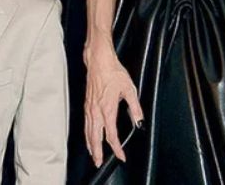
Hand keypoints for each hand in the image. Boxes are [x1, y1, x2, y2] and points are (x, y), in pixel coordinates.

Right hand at [84, 41, 143, 166]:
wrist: (99, 62)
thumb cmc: (114, 73)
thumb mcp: (130, 89)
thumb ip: (135, 108)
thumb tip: (139, 121)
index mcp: (107, 109)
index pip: (111, 135)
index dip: (116, 148)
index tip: (121, 155)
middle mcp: (96, 111)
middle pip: (95, 138)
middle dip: (97, 152)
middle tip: (99, 162)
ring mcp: (89, 108)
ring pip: (88, 132)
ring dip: (90, 145)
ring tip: (93, 155)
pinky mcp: (86, 105)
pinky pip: (85, 124)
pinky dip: (86, 134)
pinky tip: (88, 137)